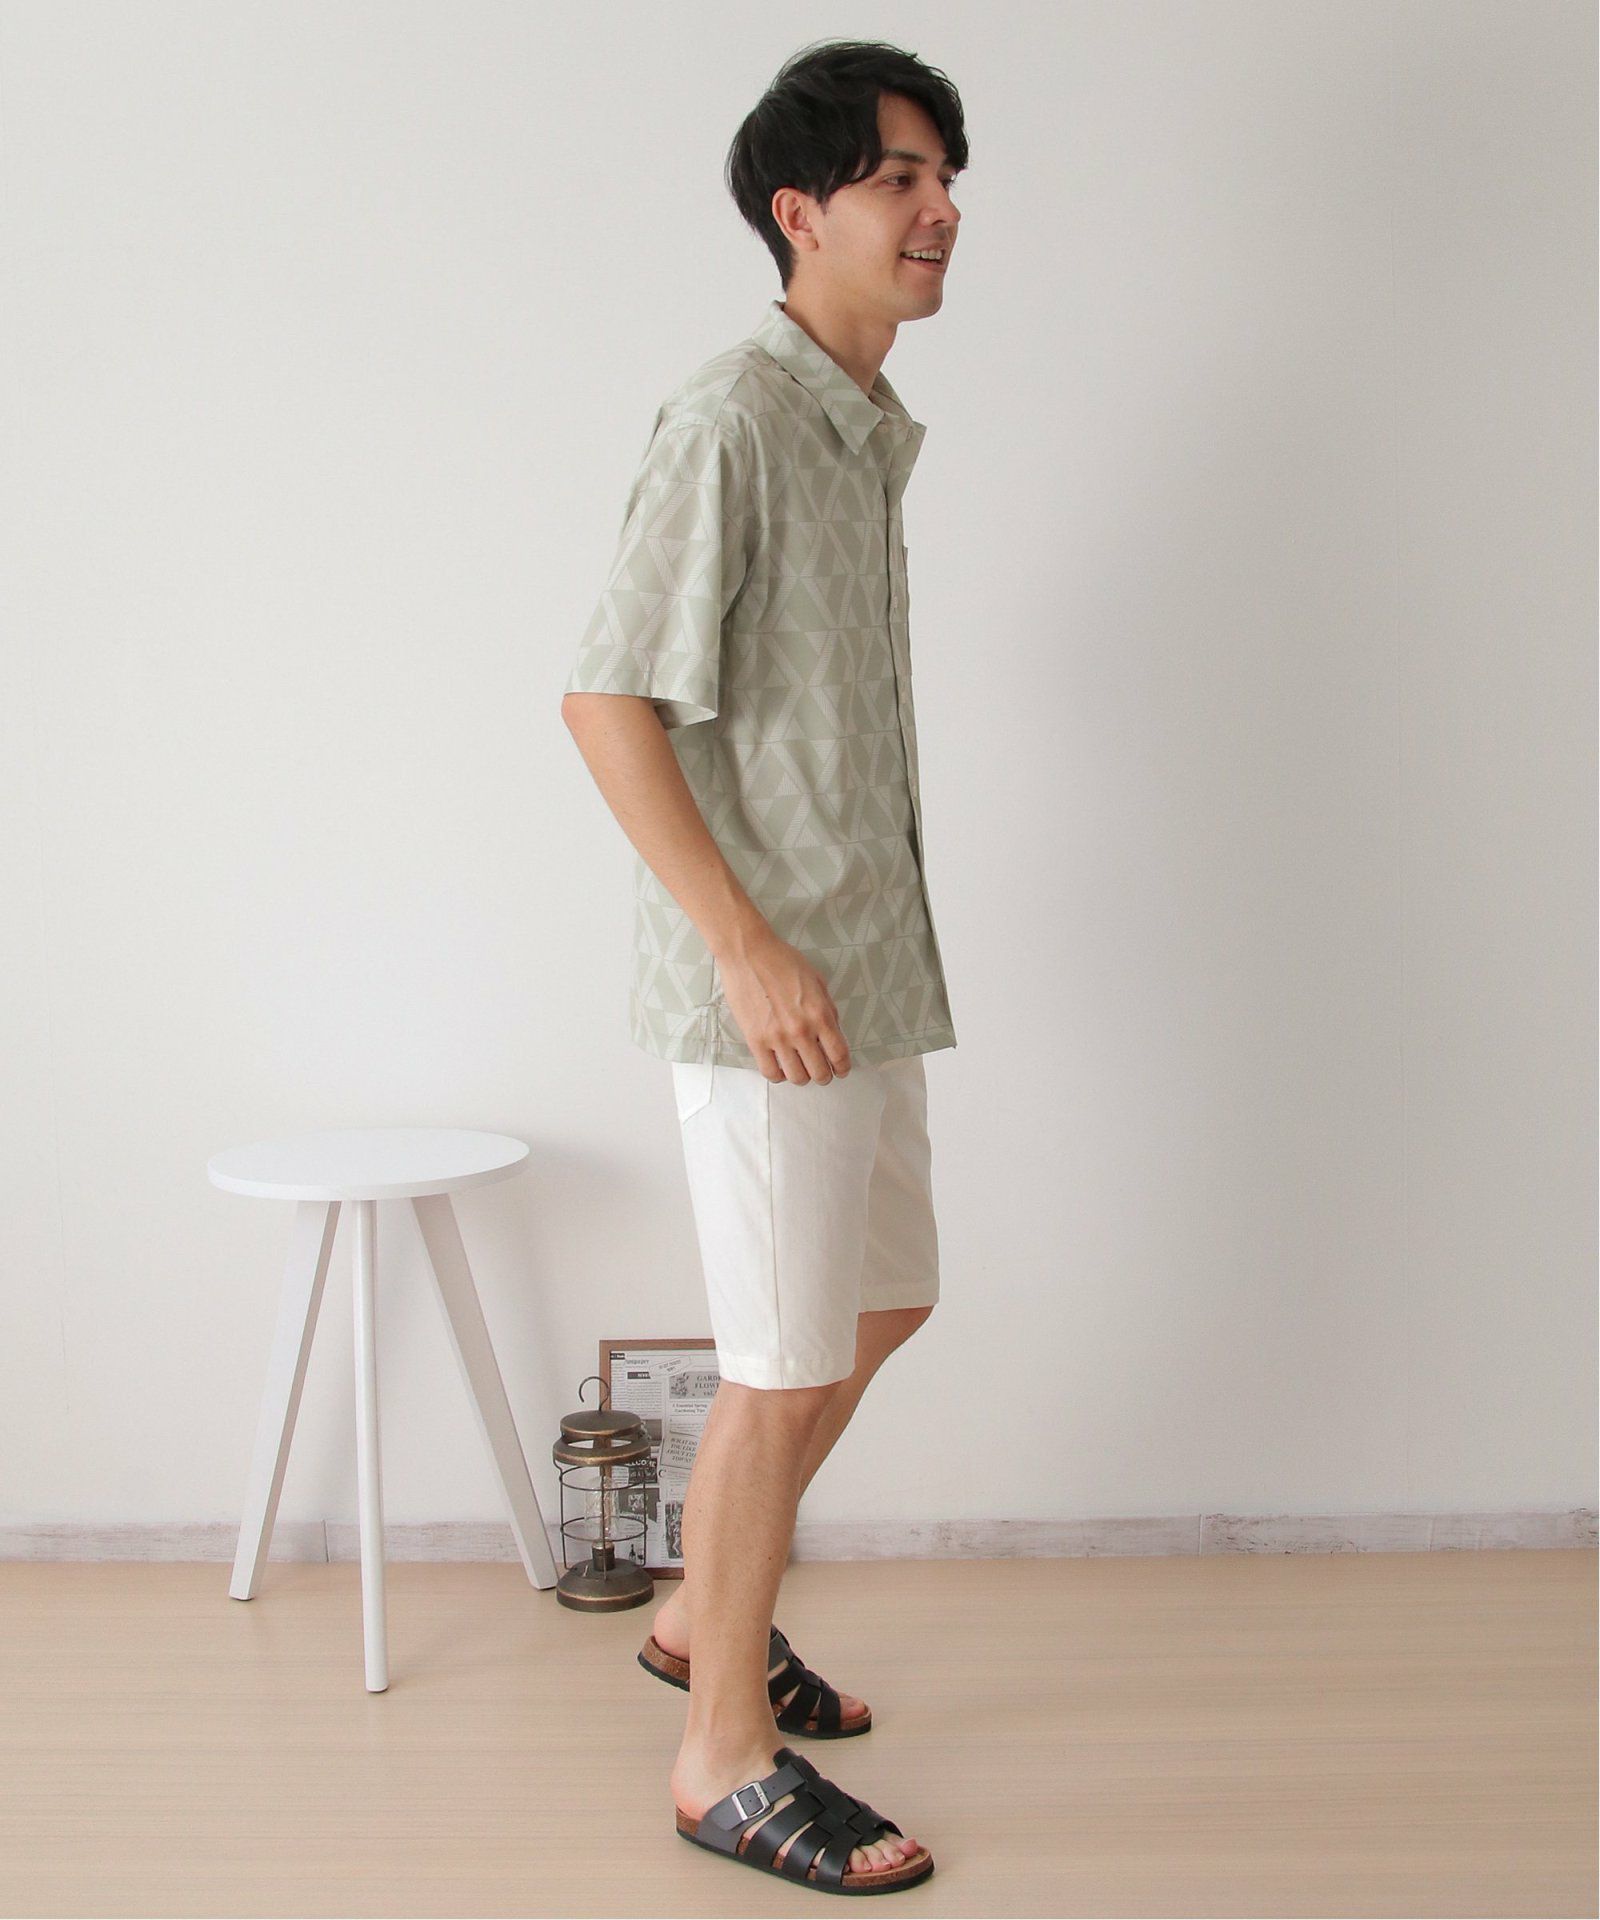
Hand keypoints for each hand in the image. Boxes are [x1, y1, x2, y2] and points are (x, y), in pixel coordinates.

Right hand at [716, 931, 852, 1084]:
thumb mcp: (817, 981)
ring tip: (800, 1069)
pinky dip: (779, 1075)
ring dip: (802, 1077)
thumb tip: (832, 1033)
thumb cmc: (783, 961)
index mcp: (820, 1015)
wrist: (748, 954)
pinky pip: (770, 1073)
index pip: (839, 1054)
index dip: (842, 1068)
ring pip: (796, 1077)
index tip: (840, 1070)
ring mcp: (777, 1038)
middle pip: (819, 1072)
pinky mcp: (755, 1041)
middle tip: (821, 1072)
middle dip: (824, 1076)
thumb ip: (827, 1009)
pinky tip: (780, 1066)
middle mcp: (801, 1031)